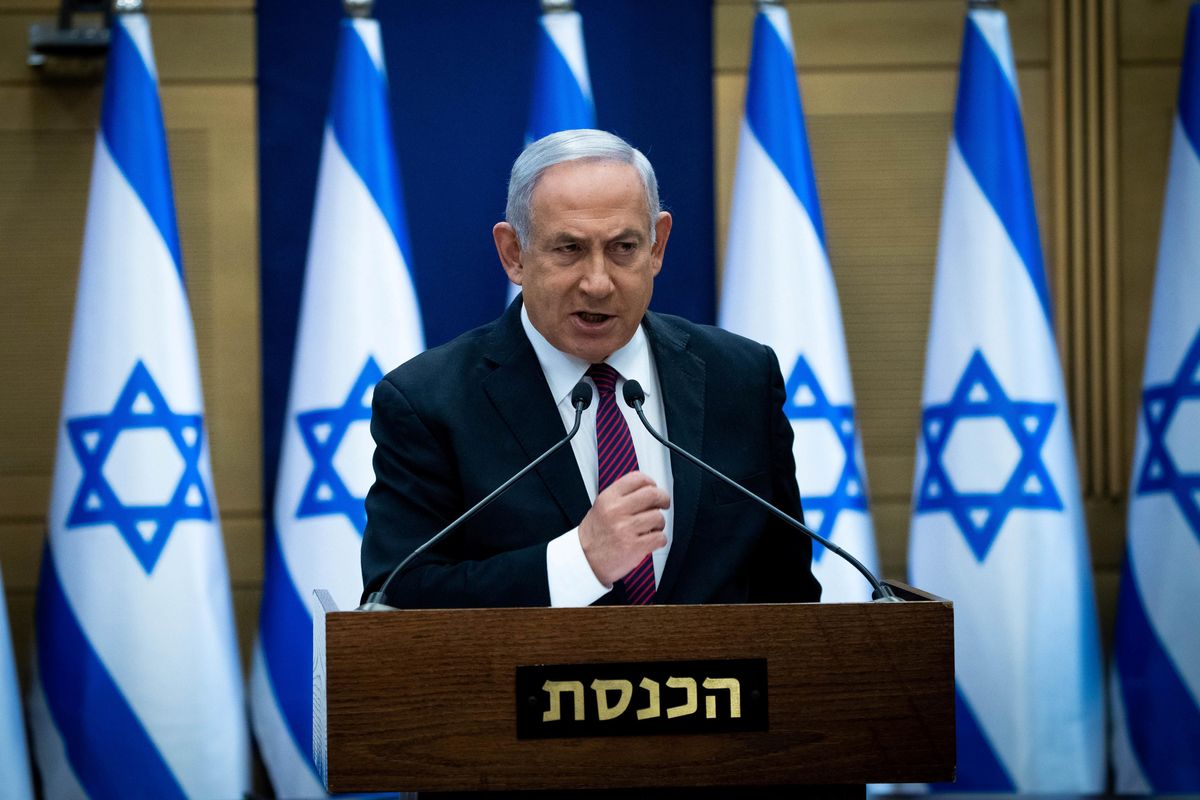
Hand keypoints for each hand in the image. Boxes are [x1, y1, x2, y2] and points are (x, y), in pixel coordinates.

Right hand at [579, 471, 669, 586]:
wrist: (585, 561)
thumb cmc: (594, 535)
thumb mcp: (601, 507)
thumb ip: (621, 496)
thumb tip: (648, 489)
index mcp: (608, 498)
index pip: (637, 479)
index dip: (651, 483)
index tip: (654, 488)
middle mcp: (616, 511)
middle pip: (652, 495)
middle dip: (663, 499)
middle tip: (664, 504)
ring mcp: (625, 529)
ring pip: (658, 517)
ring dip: (659, 523)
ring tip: (651, 528)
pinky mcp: (634, 547)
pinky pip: (660, 537)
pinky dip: (660, 539)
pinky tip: (652, 540)